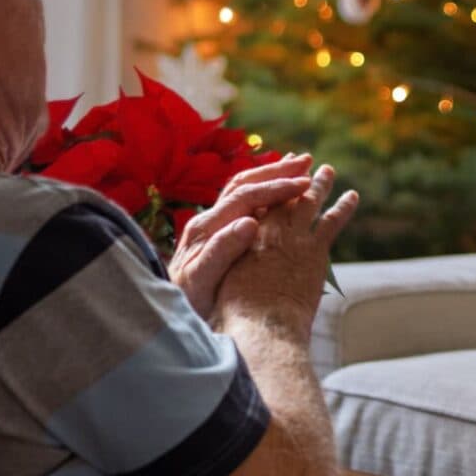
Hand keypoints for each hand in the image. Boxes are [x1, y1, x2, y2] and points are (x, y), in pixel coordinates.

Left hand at [169, 154, 314, 318]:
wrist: (169, 315)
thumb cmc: (187, 302)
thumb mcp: (202, 280)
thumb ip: (222, 251)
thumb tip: (248, 222)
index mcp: (206, 227)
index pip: (245, 196)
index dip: (275, 188)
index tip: (304, 184)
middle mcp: (208, 219)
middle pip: (244, 184)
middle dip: (276, 171)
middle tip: (306, 160)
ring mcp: (213, 224)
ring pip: (244, 189)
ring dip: (271, 175)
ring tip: (297, 166)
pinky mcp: (219, 233)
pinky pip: (245, 204)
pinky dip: (265, 191)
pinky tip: (283, 192)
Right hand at [213, 164, 358, 341]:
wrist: (261, 325)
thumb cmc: (235, 312)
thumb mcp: (222, 282)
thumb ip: (227, 263)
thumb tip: (225, 260)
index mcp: (244, 235)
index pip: (255, 201)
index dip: (265, 187)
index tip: (272, 175)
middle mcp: (268, 229)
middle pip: (282, 194)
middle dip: (292, 176)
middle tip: (302, 160)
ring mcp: (294, 237)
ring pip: (309, 201)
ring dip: (319, 183)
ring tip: (328, 170)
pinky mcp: (316, 250)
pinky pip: (332, 220)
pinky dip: (343, 206)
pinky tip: (353, 195)